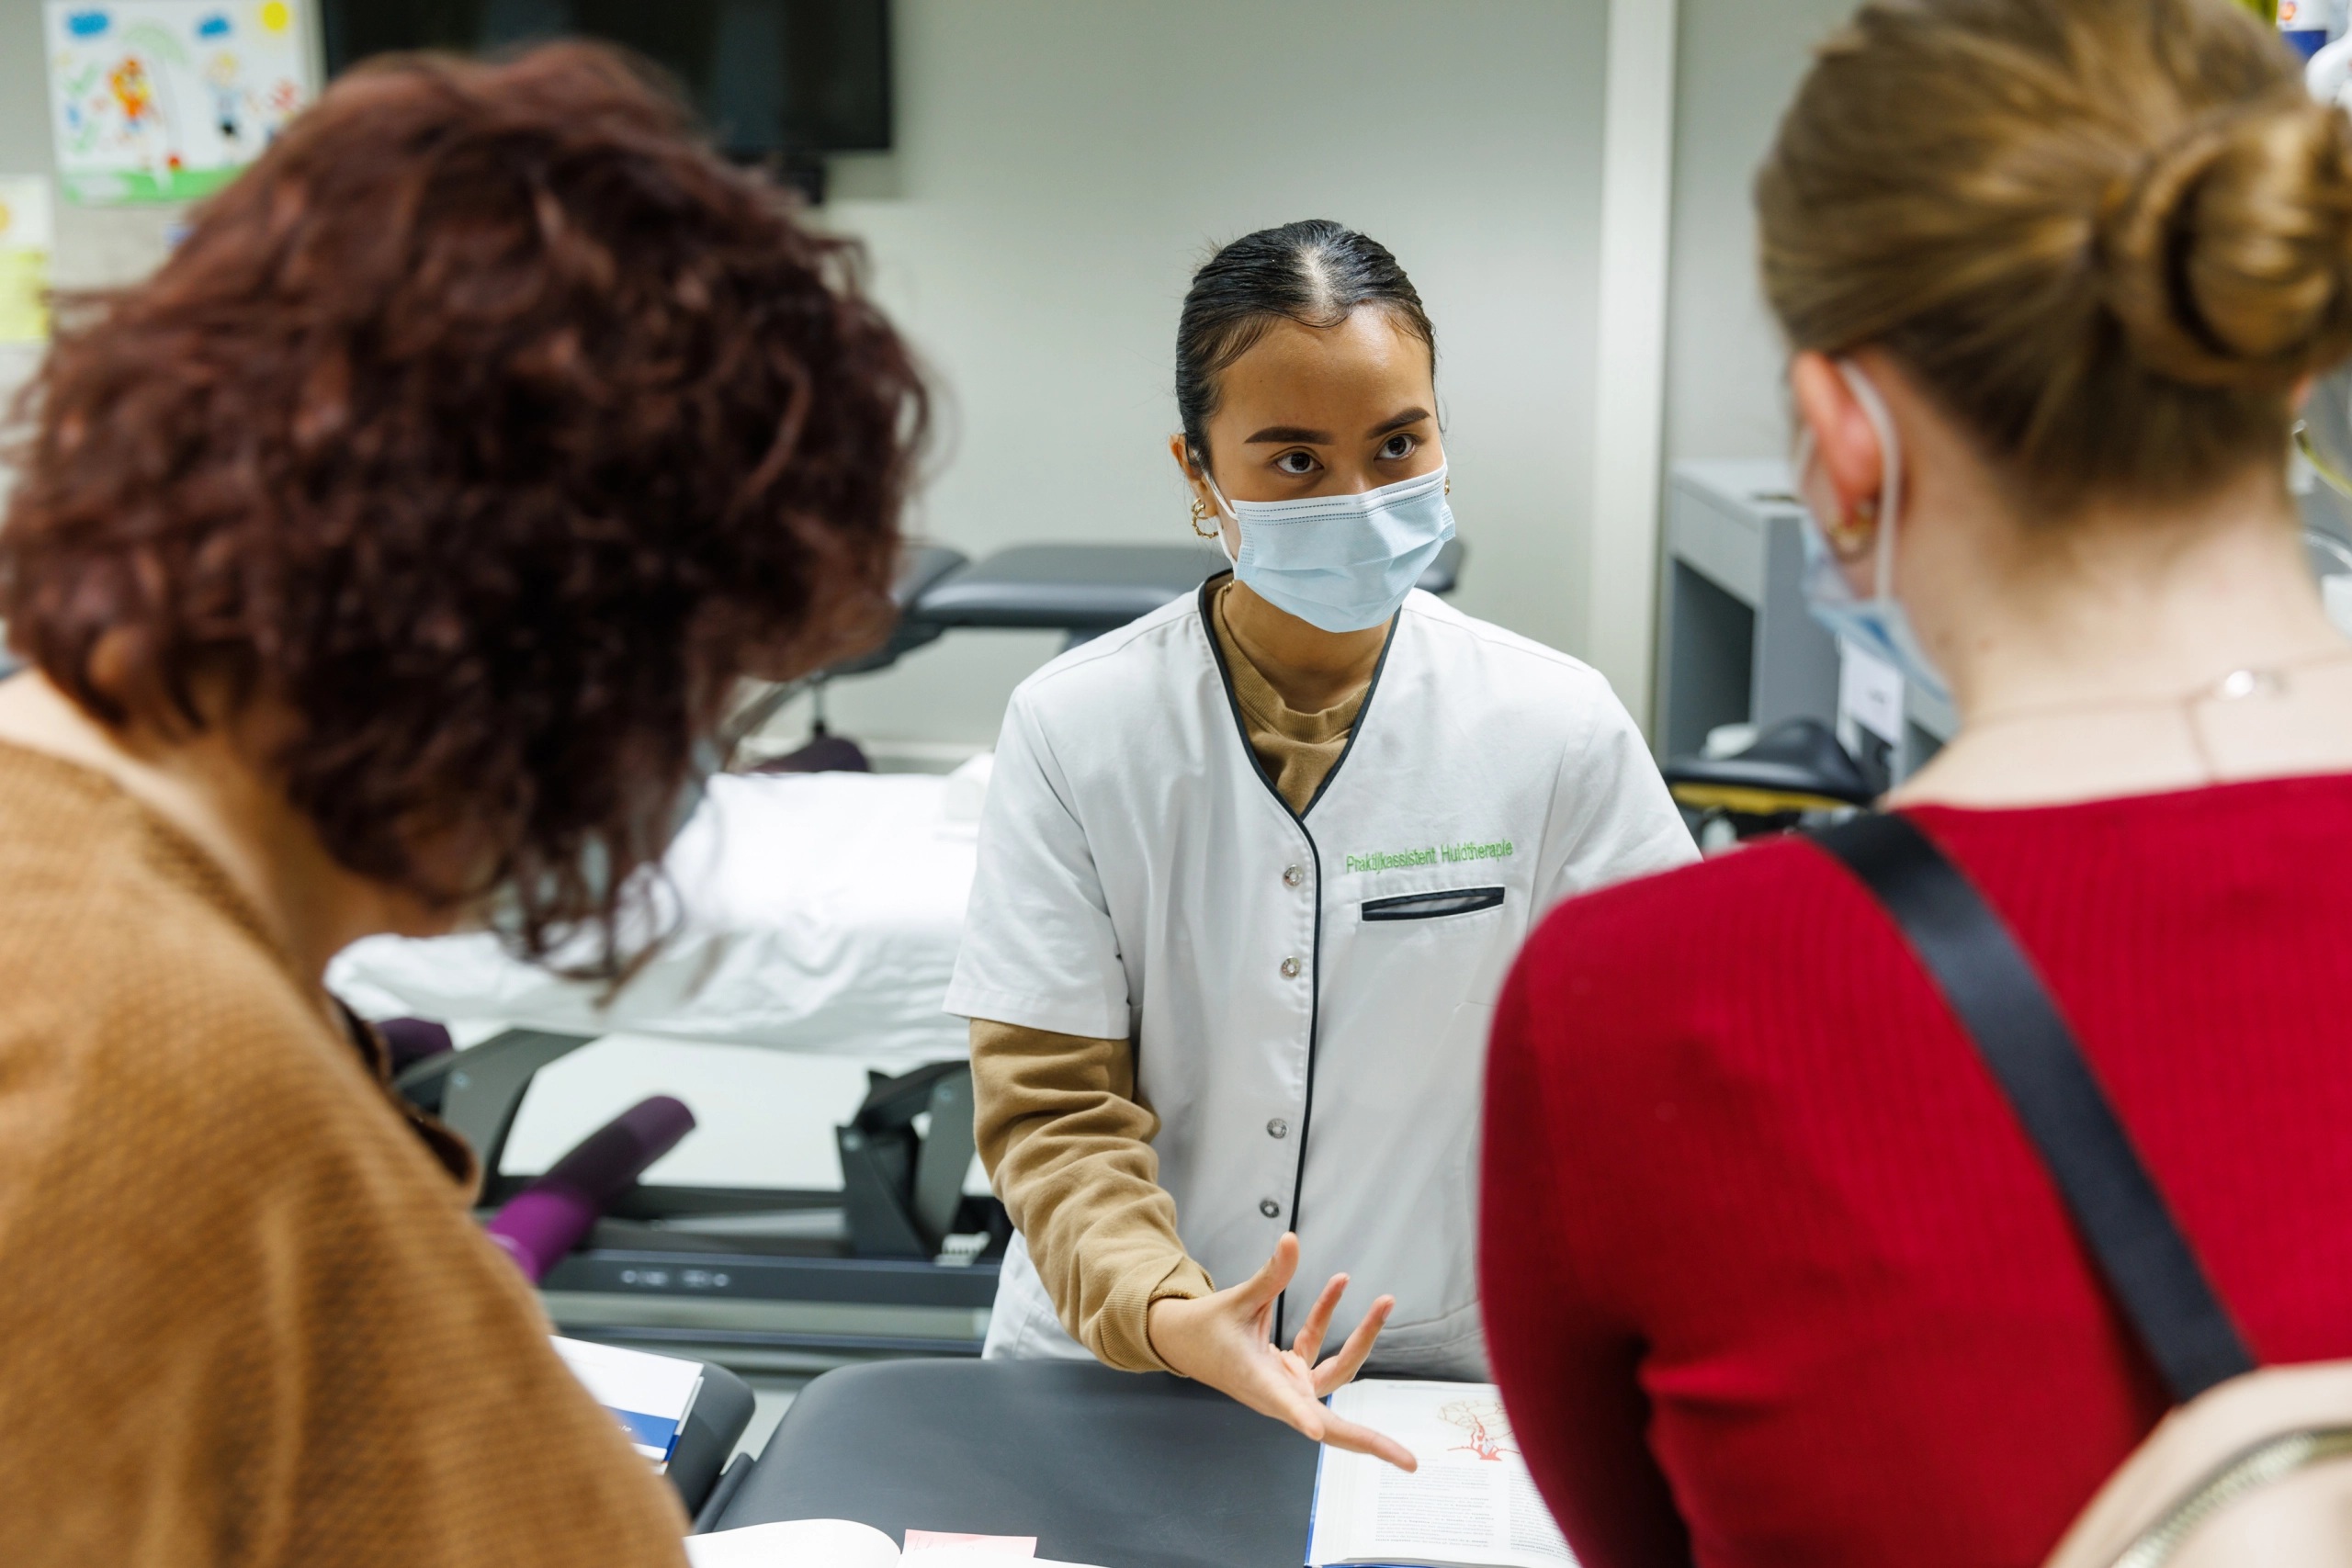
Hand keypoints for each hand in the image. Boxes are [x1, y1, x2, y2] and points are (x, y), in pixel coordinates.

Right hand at [1146, 1233, 1415, 1469]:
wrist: (1186, 1340)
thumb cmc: (1205, 1328)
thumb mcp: (1236, 1300)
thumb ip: (1269, 1275)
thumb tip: (1293, 1241)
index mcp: (1257, 1382)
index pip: (1283, 1404)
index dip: (1301, 1417)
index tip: (1315, 1429)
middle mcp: (1280, 1392)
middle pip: (1331, 1422)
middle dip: (1372, 1442)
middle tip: (1410, 1463)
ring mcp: (1289, 1384)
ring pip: (1337, 1372)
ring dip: (1363, 1337)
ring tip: (1384, 1301)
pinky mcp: (1291, 1372)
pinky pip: (1319, 1346)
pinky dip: (1328, 1316)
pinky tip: (1339, 1284)